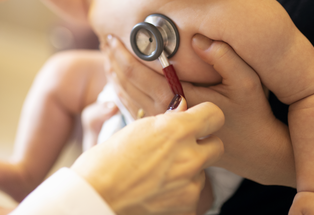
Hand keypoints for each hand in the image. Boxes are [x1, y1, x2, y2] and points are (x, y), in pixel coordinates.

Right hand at [71, 99, 223, 214]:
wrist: (95, 197)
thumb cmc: (106, 161)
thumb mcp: (136, 129)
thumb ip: (166, 120)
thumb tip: (183, 107)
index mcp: (176, 130)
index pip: (215, 114)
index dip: (206, 116)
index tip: (197, 120)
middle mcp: (189, 157)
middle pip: (217, 145)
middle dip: (202, 145)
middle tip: (180, 148)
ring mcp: (190, 186)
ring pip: (203, 172)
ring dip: (188, 171)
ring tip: (158, 174)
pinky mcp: (188, 208)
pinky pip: (192, 194)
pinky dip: (179, 193)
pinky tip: (157, 191)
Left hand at [103, 33, 295, 187]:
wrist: (257, 152)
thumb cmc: (253, 114)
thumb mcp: (246, 82)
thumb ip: (225, 58)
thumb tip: (197, 38)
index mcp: (180, 101)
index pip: (141, 75)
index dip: (124, 56)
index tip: (113, 37)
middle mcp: (167, 115)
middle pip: (128, 87)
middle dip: (114, 63)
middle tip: (105, 41)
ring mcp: (165, 126)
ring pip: (128, 101)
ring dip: (116, 78)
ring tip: (108, 57)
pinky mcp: (167, 132)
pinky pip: (136, 112)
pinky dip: (123, 94)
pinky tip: (119, 82)